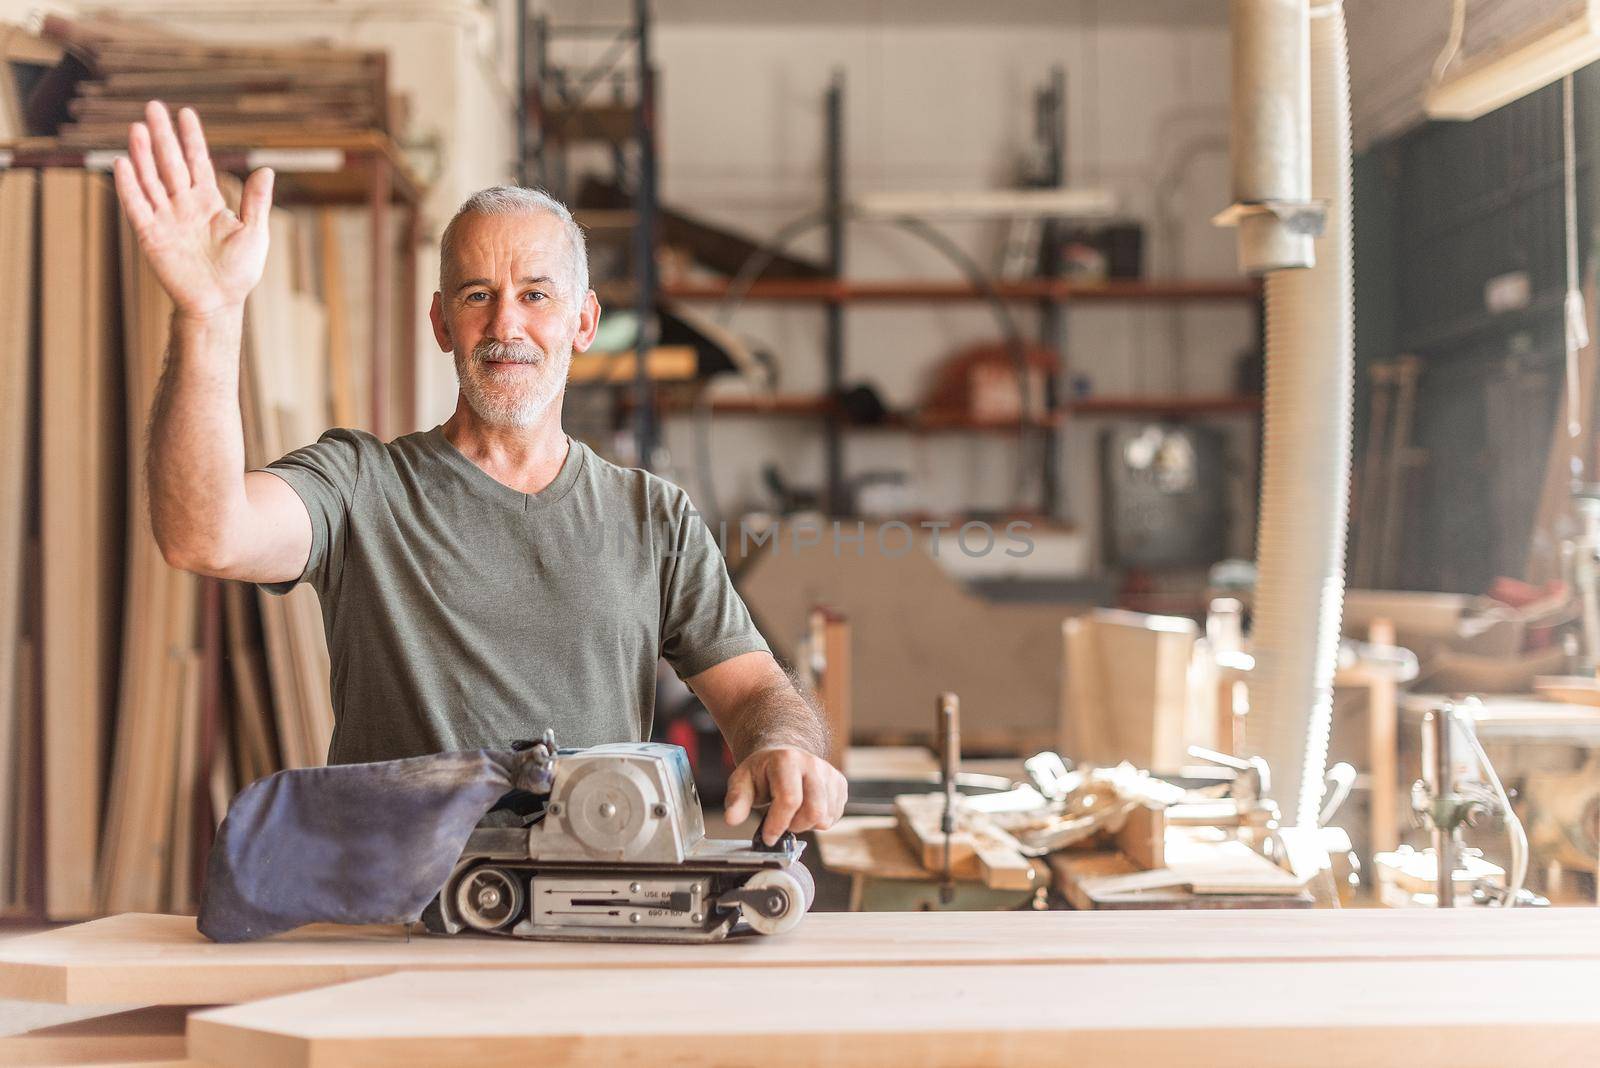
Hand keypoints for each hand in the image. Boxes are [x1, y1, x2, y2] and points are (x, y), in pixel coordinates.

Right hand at [112, 100, 273, 317]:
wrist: (218, 303)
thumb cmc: (239, 271)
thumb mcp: (254, 232)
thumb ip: (256, 201)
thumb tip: (267, 169)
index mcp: (208, 201)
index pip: (197, 162)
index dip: (191, 138)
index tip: (186, 113)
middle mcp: (183, 204)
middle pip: (169, 163)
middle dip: (162, 136)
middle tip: (153, 106)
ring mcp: (165, 218)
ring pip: (150, 179)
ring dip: (143, 155)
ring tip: (138, 128)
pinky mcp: (150, 235)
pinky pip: (137, 206)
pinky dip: (129, 186)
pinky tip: (122, 163)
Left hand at [723, 746, 847, 844]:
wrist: (784, 754)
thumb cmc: (763, 771)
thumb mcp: (743, 781)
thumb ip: (737, 800)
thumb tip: (731, 819)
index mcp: (787, 760)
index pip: (789, 799)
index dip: (778, 824)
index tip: (768, 837)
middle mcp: (813, 763)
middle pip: (814, 810)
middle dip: (796, 826)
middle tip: (782, 822)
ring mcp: (829, 773)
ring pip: (826, 816)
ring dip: (807, 824)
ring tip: (792, 813)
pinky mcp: (840, 783)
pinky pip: (834, 815)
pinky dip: (819, 821)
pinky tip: (805, 810)